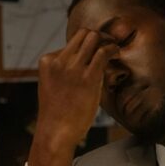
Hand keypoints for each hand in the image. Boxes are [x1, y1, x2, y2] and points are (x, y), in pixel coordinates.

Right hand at [28, 29, 118, 165]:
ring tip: (114, 49)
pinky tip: (117, 54)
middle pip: (83, 34)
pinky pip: (103, 52)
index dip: (86, 47)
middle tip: (109, 44)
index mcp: (48, 61)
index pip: (71, 43)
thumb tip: (87, 64)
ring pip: (93, 38)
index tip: (95, 54)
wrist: (56, 131)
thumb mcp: (54, 87)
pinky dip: (113, 49)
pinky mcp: (88, 77)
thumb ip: (65, 72)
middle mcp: (59, 61)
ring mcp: (73, 68)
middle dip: (99, 36)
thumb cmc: (58, 114)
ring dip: (107, 41)